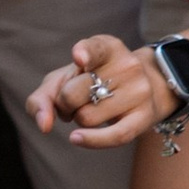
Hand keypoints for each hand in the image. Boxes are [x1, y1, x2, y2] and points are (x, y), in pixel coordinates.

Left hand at [26, 34, 165, 149]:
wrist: (143, 89)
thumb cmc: (94, 82)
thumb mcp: (66, 79)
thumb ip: (43, 97)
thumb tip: (44, 124)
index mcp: (108, 48)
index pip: (95, 48)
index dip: (85, 53)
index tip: (79, 59)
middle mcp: (127, 66)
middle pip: (73, 94)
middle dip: (64, 104)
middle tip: (74, 102)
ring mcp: (139, 91)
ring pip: (87, 117)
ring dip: (79, 120)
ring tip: (91, 109)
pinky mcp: (145, 117)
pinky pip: (115, 136)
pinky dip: (91, 140)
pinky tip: (76, 138)